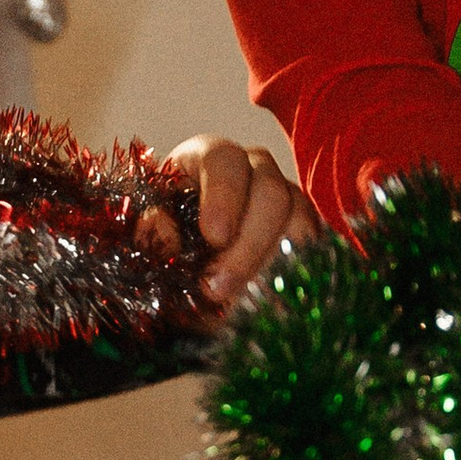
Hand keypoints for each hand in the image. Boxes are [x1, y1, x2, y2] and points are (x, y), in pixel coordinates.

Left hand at [140, 134, 319, 309]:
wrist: (189, 273)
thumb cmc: (166, 243)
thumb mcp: (147, 235)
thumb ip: (152, 230)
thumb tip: (165, 233)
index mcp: (207, 158)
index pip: (224, 159)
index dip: (223, 195)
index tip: (214, 237)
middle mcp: (253, 169)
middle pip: (270, 190)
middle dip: (247, 244)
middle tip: (218, 288)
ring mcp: (285, 197)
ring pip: (298, 218)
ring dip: (270, 264)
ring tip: (239, 301)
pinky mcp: (303, 230)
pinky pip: (313, 246)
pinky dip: (294, 273)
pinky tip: (269, 300)